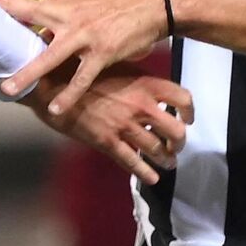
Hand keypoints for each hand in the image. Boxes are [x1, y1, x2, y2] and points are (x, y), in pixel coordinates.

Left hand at [0, 0, 167, 115]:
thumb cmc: (117, 2)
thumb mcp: (84, 3)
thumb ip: (60, 20)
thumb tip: (41, 37)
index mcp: (60, 2)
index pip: (22, 5)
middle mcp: (68, 15)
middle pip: (27, 27)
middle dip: (4, 40)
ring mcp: (85, 34)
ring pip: (49, 57)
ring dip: (28, 74)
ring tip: (7, 89)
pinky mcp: (103, 52)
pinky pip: (81, 78)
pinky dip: (68, 94)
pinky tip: (56, 109)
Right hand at [24, 60, 192, 184]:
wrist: (56, 84)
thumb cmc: (86, 72)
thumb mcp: (119, 67)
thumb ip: (139, 80)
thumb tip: (154, 90)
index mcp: (146, 84)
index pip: (183, 98)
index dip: (190, 111)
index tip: (188, 118)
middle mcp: (141, 106)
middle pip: (175, 130)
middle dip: (179, 142)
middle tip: (176, 146)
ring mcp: (124, 125)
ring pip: (156, 149)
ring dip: (166, 159)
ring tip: (169, 163)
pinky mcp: (107, 141)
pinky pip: (132, 162)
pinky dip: (145, 172)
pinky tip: (152, 178)